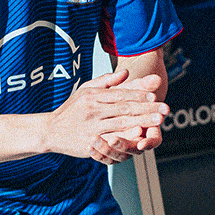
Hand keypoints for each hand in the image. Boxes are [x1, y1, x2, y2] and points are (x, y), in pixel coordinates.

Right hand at [48, 69, 168, 163]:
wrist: (50, 130)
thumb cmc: (71, 110)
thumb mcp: (85, 89)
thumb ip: (107, 81)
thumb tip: (126, 72)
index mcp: (93, 95)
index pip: (120, 93)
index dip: (139, 94)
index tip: (155, 93)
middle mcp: (93, 110)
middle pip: (125, 108)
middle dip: (147, 108)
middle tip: (165, 108)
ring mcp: (92, 127)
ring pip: (122, 123)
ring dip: (143, 122)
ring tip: (158, 120)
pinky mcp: (91, 142)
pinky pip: (112, 140)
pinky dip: (127, 138)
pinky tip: (140, 137)